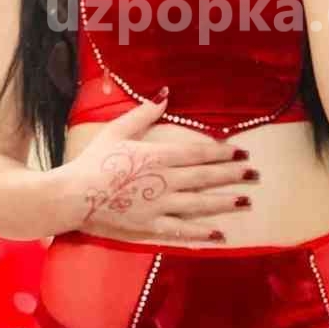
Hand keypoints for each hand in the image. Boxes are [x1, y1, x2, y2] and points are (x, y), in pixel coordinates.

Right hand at [63, 92, 259, 242]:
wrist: (73, 195)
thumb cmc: (94, 160)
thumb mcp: (118, 130)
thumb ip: (144, 113)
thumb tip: (165, 93)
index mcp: (158, 156)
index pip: (197, 153)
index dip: (221, 153)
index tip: (241, 152)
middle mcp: (164, 180)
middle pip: (204, 177)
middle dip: (232, 175)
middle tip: (255, 174)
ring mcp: (159, 205)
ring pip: (199, 203)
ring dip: (224, 201)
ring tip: (246, 200)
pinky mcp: (150, 226)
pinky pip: (181, 230)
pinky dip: (201, 233)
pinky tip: (219, 234)